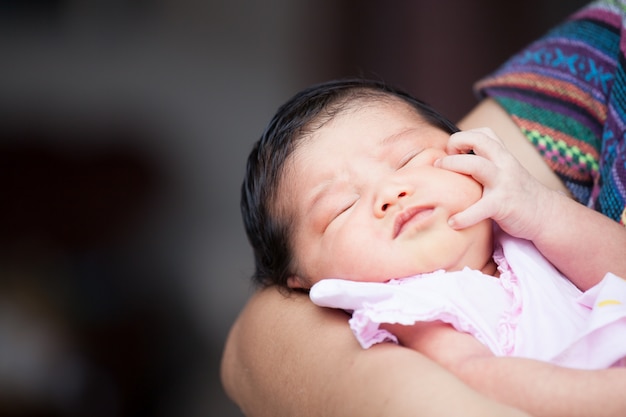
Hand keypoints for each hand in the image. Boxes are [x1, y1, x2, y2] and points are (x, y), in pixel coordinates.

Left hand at [436, 127, 556, 240]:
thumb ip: (485, 164)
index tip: (452, 154)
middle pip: (478, 140)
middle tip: (440, 164)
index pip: (482, 133)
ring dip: (453, 166)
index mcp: (502, 156)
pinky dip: (463, 216)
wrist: (546, 215)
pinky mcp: (503, 205)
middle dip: (455, 145)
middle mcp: (504, 164)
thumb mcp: (504, 172)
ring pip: (476, 165)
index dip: (463, 138)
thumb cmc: (517, 194)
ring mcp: (504, 183)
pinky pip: (479, 208)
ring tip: (440, 180)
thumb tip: (453, 163)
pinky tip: (453, 223)